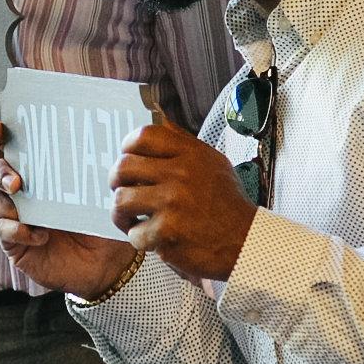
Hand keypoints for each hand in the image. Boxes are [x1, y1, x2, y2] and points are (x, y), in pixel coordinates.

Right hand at [0, 122, 137, 296]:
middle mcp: (25, 193)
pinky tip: (41, 235)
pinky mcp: (15, 243)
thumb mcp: (104, 194)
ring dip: (5, 202)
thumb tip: (115, 140)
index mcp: (44, 174)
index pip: (16, 149)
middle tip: (16, 181)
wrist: (107, 266)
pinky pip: (4, 231)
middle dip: (0, 172)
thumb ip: (102, 170)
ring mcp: (17, 218)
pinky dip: (18, 230)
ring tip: (24, 207)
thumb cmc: (105, 224)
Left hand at [111, 116, 257, 282]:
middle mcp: (181, 174)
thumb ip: (184, 143)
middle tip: (122, 192)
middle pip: (124, 167)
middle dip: (116, 182)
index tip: (127, 158)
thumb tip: (160, 121)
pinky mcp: (168, 231)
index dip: (127, 147)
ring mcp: (173, 202)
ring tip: (131, 218)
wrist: (247, 242)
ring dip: (120, 213)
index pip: (143, 136)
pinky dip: (139, 239)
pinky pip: (134, 232)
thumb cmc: (228, 205)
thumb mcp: (213, 163)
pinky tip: (151, 238)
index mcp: (191, 154)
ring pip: (121, 200)